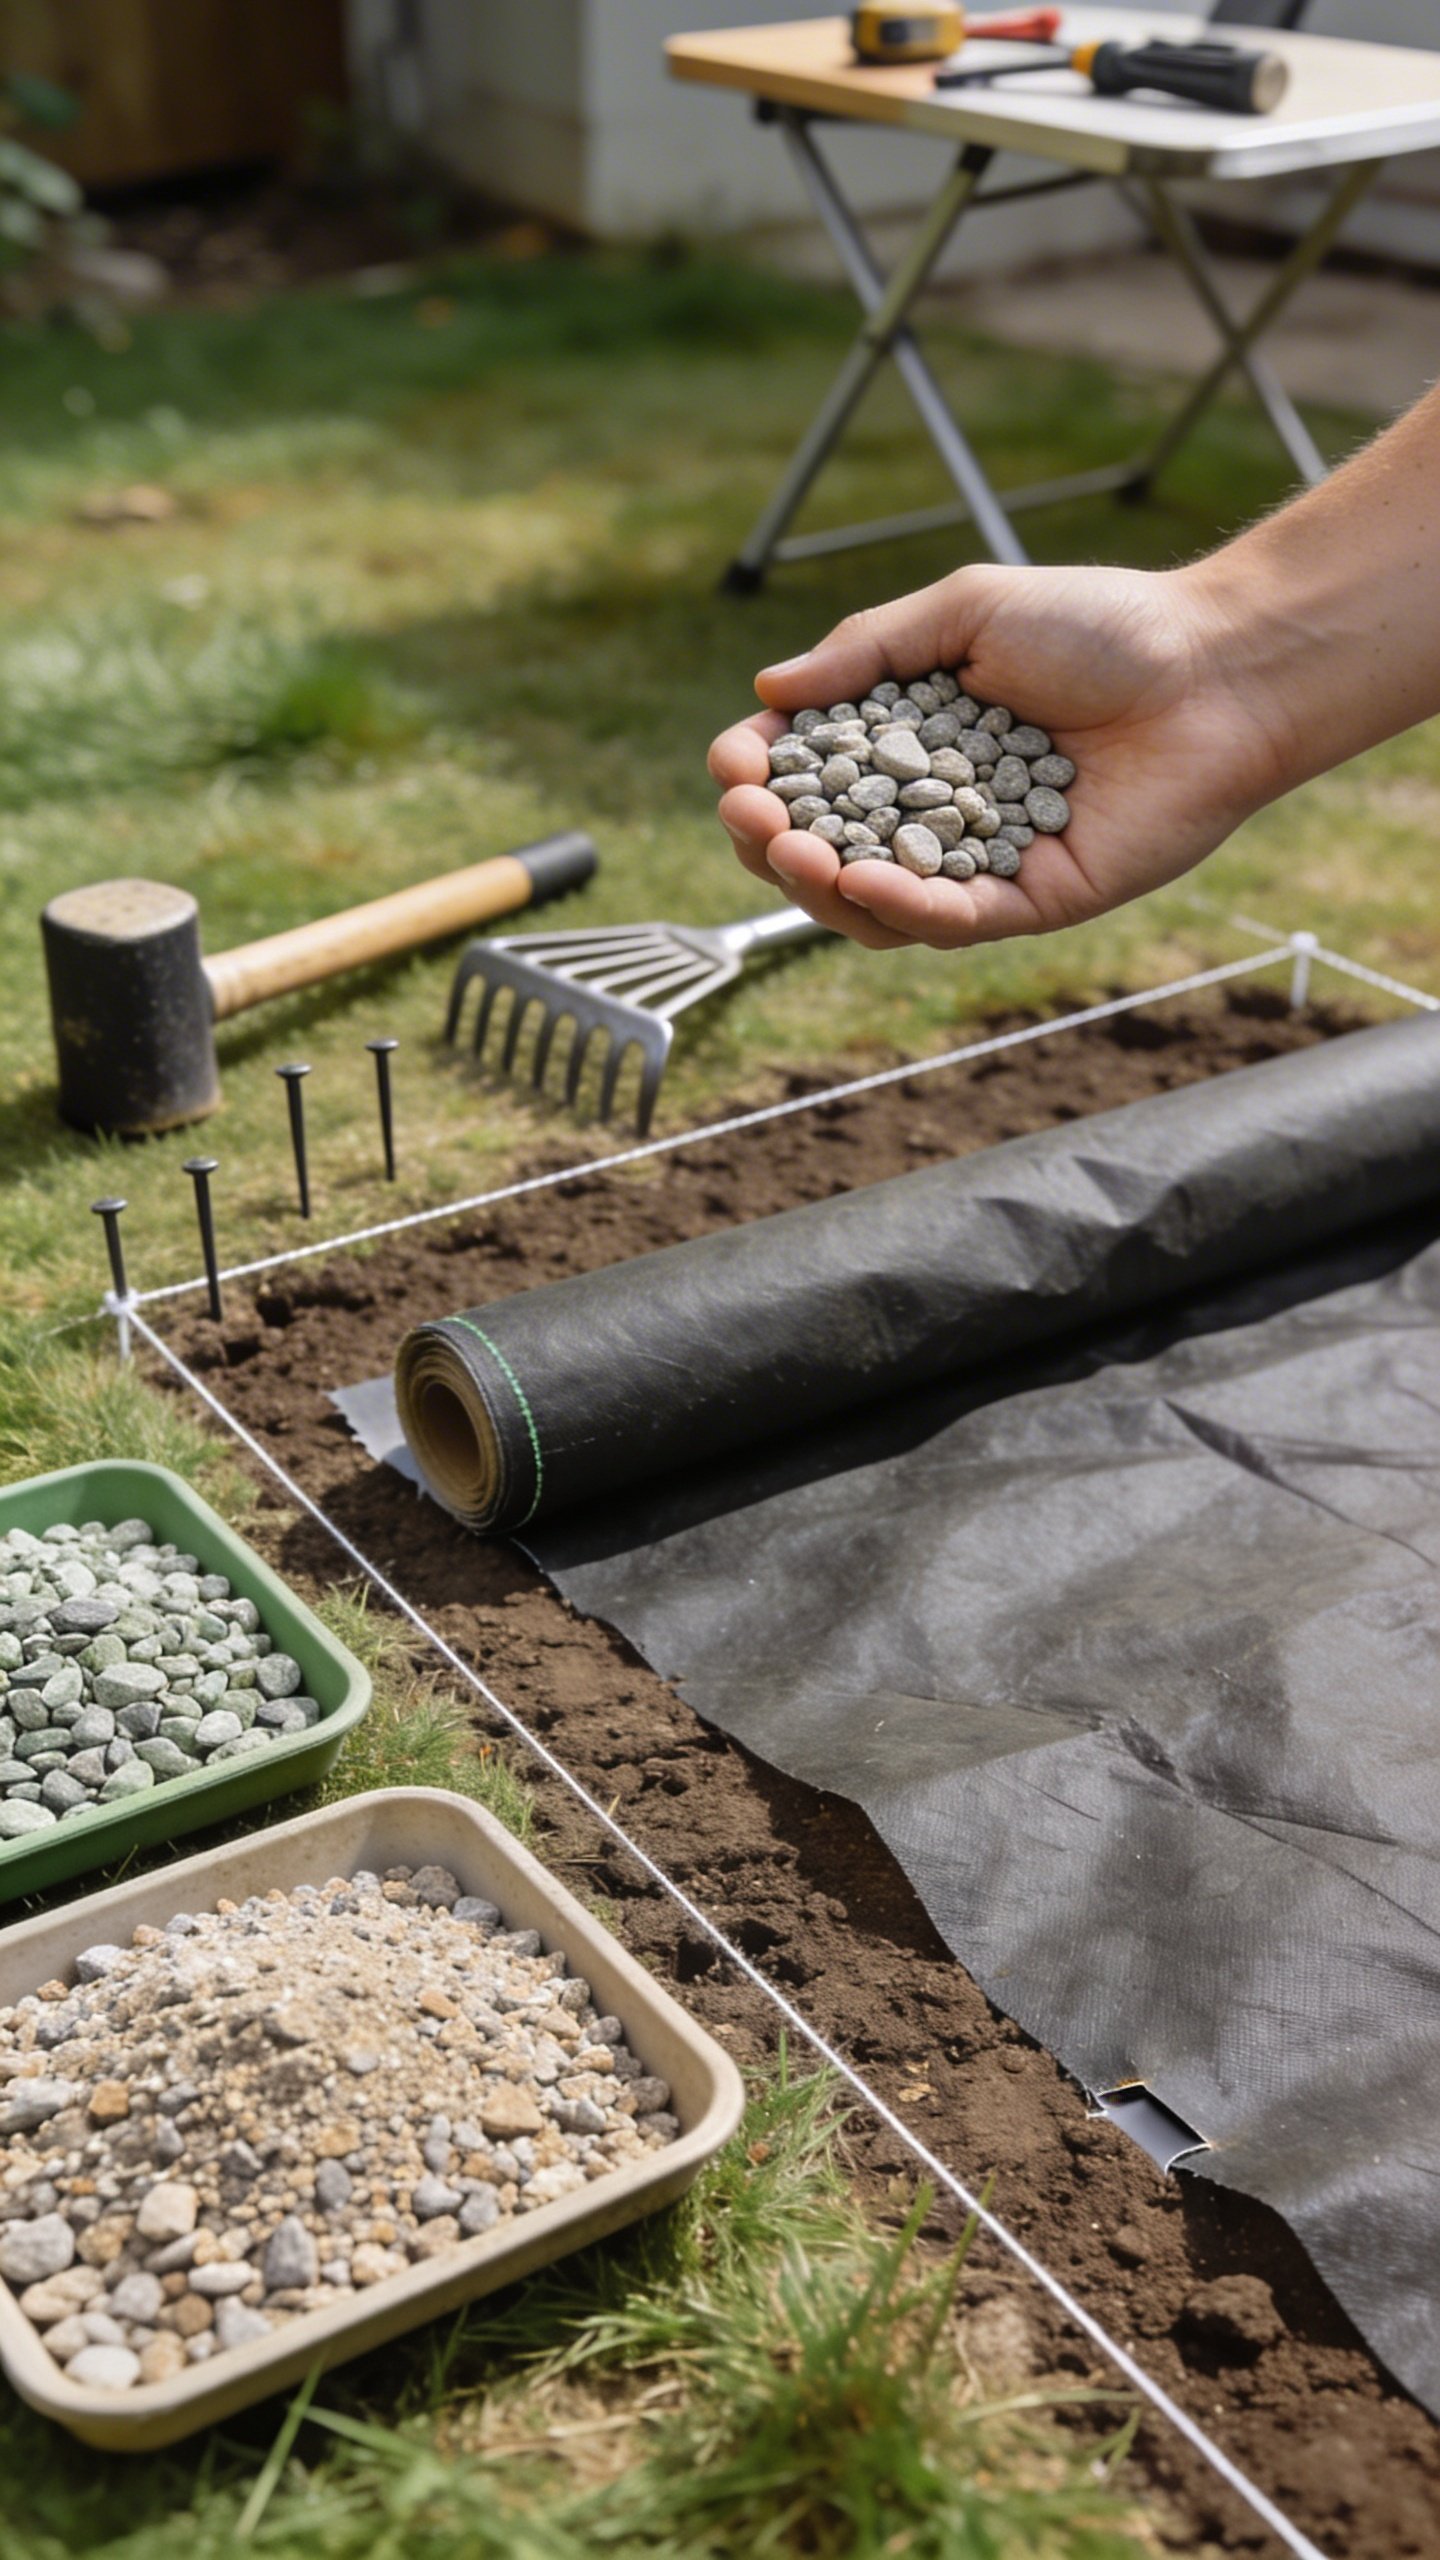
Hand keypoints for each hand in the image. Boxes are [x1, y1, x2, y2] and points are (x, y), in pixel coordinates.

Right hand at [708, 560, 1290, 949]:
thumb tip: (769, 692)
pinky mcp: (1032, 901)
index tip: (733, 767)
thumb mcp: (967, 612)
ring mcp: (981, 863)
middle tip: (753, 822)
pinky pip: (953, 923)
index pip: (811, 777)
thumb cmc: (1102, 626)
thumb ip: (869, 651)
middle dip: (772, 842)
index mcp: (911, 742)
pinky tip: (865, 881)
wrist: (1214, 669)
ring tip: (796, 852)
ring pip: (875, 905)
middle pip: (826, 851)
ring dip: (822, 886)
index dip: (760, 780)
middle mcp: (936, 810)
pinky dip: (904, 908)